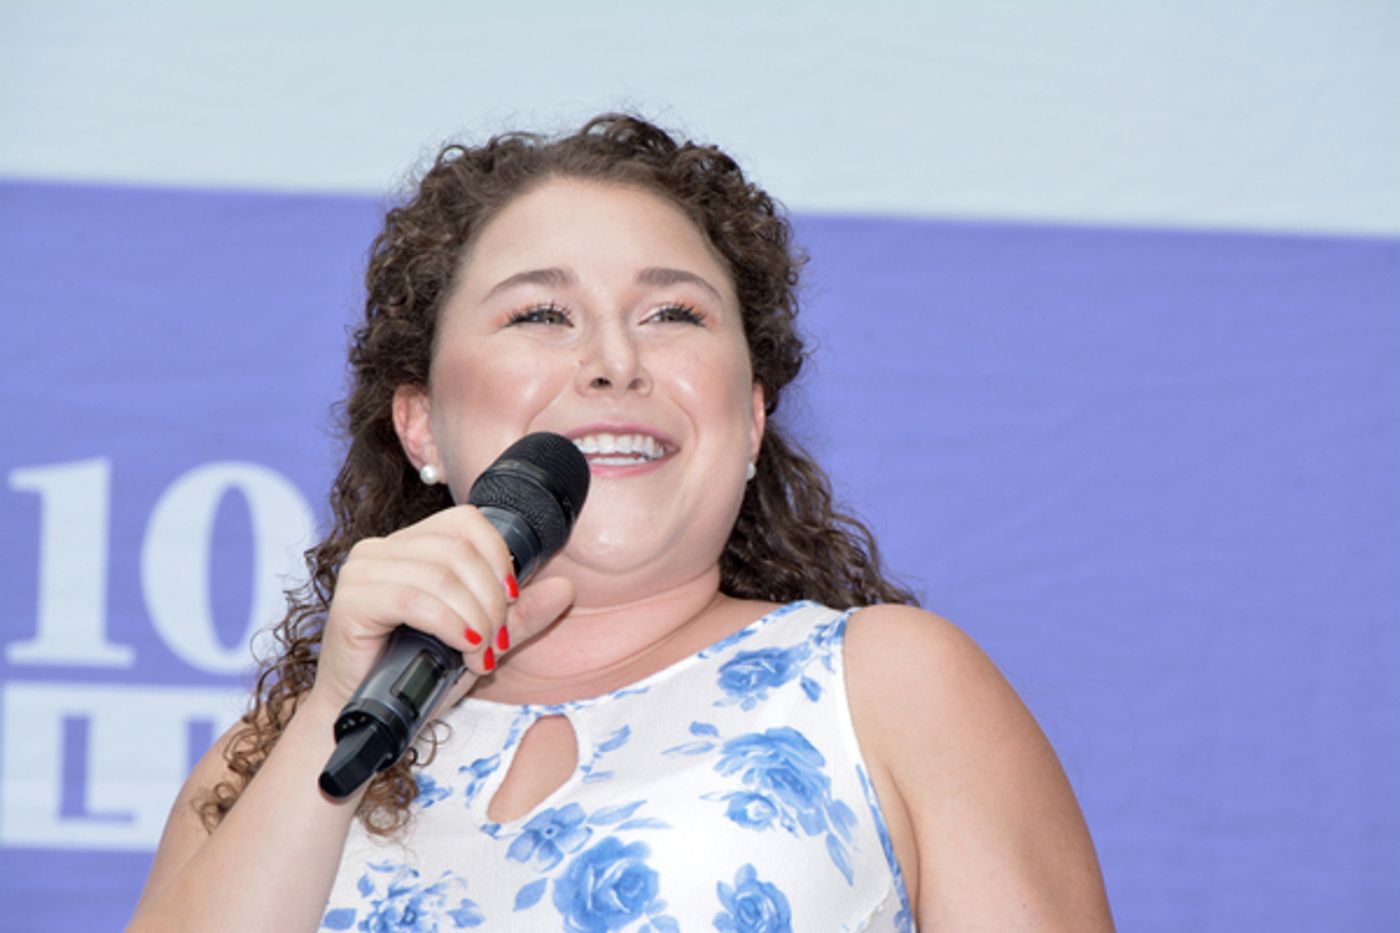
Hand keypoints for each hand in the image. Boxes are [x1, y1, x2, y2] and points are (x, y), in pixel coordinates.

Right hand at [308, 505, 574, 714]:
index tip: (510, 603)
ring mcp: (363, 570)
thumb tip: (565, 588)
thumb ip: (519, 615)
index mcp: (412, 545)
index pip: (468, 522)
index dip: (499, 560)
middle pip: (459, 549)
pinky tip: (462, 648)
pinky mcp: (351, 599)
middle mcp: (383, 548)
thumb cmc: (415, 676)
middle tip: (495, 644)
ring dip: (475, 619)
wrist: (365, 717)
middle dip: (491, 600)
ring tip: (478, 655)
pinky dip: (449, 625)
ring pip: (442, 574)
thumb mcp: (480, 641)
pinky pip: (414, 598)